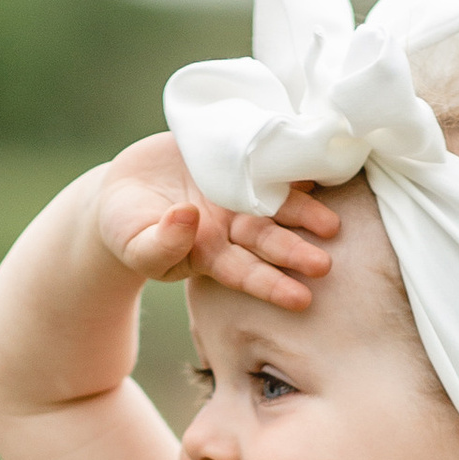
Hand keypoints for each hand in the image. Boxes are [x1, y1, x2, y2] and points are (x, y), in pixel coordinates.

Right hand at [94, 137, 341, 314]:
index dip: (272, 285)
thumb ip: (160, 244)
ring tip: (332, 224)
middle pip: (268, 239)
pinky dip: (289, 162)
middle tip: (325, 265)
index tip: (301, 300)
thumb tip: (188, 219)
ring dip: (304, 211)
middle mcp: (233, 225)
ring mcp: (237, 192)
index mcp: (212, 253)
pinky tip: (314, 162)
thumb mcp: (134, 244)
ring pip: (275, 202)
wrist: (126, 188)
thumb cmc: (127, 230)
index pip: (246, 272)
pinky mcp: (235, 160)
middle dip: (295, 252)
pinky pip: (265, 159)